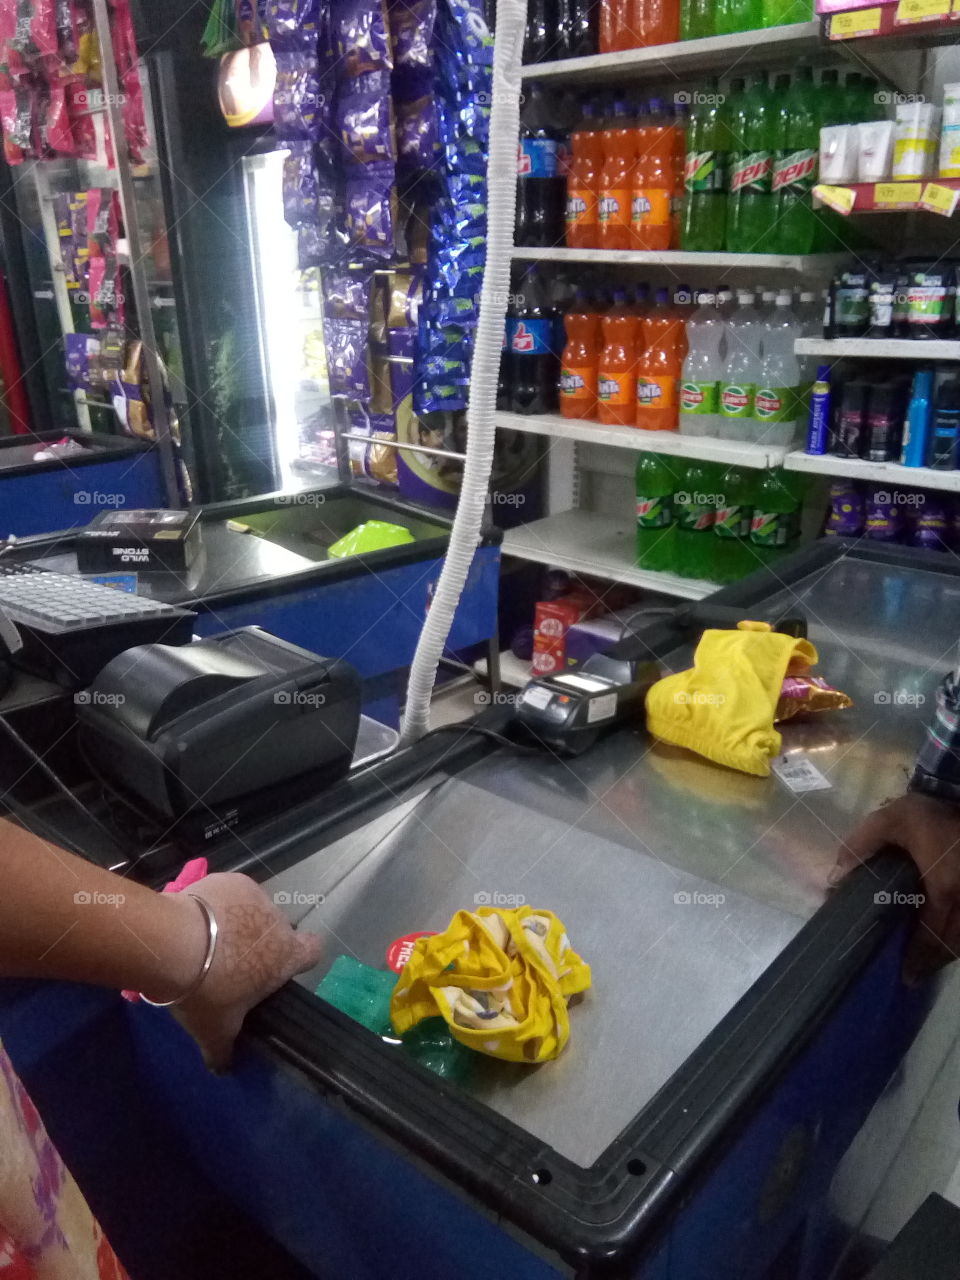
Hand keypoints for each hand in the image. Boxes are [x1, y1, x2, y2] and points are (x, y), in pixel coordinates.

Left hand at [163, 873, 321, 1070]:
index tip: (278, 967)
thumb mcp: (215, 1030)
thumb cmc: (207, 991)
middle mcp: (278, 922)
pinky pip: (231, 892)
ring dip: (237, 921)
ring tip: (206, 939)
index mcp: (285, 956)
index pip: (313, 950)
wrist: (174, 944)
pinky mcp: (232, 879)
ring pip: (253, 910)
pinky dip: (218, 903)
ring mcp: (256, 896)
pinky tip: (198, 918)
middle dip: (258, 942)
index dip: (300, 957)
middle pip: (277, 930)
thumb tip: (222, 1069)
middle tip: (229, 961)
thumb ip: (223, 1050)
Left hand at [832, 793, 959, 982]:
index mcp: (945, 886)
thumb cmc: (927, 811)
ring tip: (929, 961)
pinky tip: (946, 936)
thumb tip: (835, 876)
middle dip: (935, 961)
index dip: (920, 956)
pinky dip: (959, 935)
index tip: (907, 974)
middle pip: (955, 942)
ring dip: (950, 950)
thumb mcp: (889, 821)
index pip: (933, 933)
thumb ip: (860, 846)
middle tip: (915, 974)